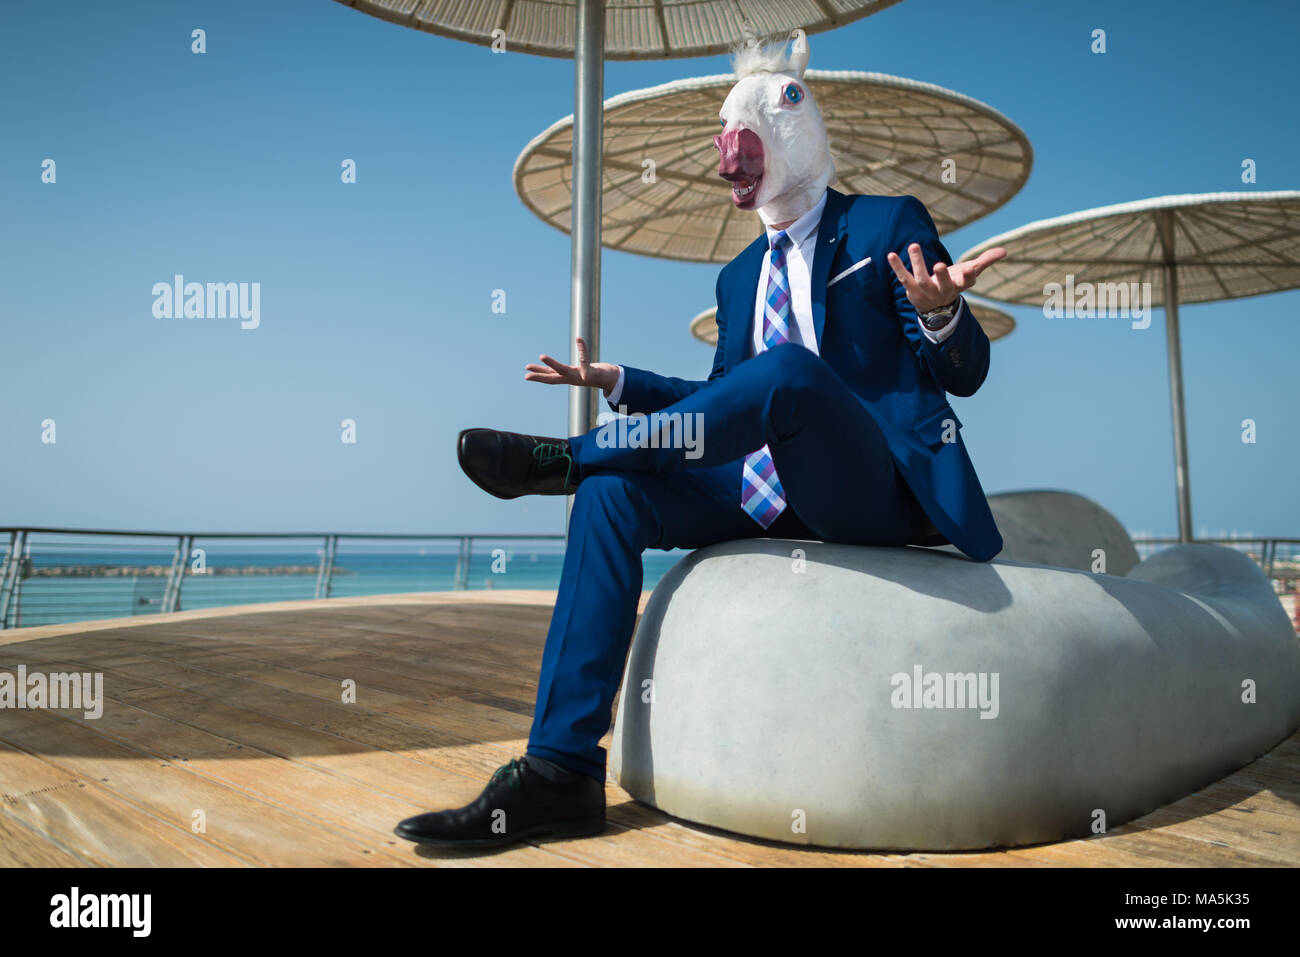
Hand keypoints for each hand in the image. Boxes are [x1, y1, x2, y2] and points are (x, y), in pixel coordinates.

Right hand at [524, 336, 618, 393]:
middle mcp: (572, 379)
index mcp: (568, 378)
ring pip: (563, 370)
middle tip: (526, 373)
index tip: (526, 373)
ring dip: (552, 364)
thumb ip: (565, 370)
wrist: (609, 380)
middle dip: (539, 375)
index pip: (550, 377)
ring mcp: (580, 377)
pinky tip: (579, 339)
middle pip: (552, 378)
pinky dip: (582, 349)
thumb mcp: (577, 372)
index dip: (538, 375)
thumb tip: (558, 368)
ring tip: (541, 356)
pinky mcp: (590, 373)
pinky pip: (584, 358)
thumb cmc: (592, 373)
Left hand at [887, 244, 1006, 313]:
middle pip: (943, 284)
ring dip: (917, 263)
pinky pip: (903, 278)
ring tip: (914, 245)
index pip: (966, 282)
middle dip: (942, 276)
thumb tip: (1004, 251)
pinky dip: (897, 267)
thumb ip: (985, 261)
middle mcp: (942, 291)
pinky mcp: (911, 289)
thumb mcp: (969, 273)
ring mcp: (926, 291)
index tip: (970, 270)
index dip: (968, 276)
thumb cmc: (954, 284)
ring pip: (921, 279)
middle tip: (940, 265)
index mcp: (958, 286)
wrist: (935, 309)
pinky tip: (891, 254)